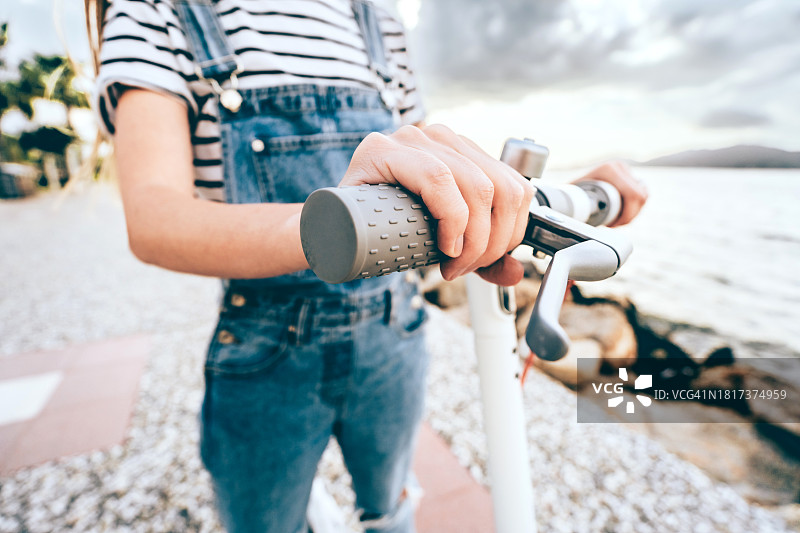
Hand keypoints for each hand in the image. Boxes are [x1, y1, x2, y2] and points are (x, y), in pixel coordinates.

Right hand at [340, 124, 535, 285]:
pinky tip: (444, 243)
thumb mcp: (443, 243)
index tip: (489, 262)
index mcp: (462, 153)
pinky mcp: (382, 148)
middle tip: (464, 269)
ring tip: (451, 264)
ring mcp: (412, 138)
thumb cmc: (385, 230)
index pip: (513, 186)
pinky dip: (452, 217)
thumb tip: (515, 272)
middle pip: (500, 189)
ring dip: (474, 239)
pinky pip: (438, 178)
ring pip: (476, 186)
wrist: (329, 230)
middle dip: (492, 242)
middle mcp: (440, 138)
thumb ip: (481, 256)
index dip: (512, 231)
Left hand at [574, 161, 647, 225]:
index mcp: (610, 170)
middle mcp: (620, 167)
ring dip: (633, 211)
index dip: (627, 215)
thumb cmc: (569, 194)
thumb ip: (576, 205)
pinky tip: (624, 213)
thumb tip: (575, 216)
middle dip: (630, 216)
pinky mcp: (627, 175)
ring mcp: (625, 169)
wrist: (568, 187)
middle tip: (614, 225)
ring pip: (643, 195)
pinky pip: (641, 192)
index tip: (613, 225)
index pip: (633, 195)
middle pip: (641, 196)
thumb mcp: (574, 199)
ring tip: (617, 221)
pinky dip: (635, 206)